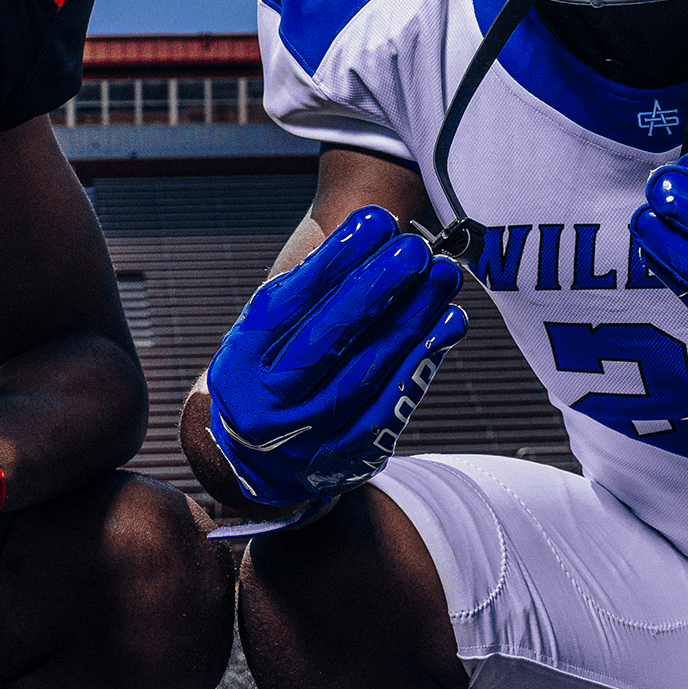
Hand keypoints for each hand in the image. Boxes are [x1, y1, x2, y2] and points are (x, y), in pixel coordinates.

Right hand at [206, 206, 467, 506]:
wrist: (265, 467)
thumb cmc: (272, 379)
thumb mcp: (264, 339)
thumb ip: (302, 296)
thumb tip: (366, 235)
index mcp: (240, 365)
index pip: (287, 305)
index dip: (333, 260)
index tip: (375, 221)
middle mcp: (269, 405)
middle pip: (327, 338)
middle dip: (376, 286)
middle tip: (414, 247)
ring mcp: (311, 436)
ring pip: (369, 367)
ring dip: (413, 315)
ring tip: (442, 273)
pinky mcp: (353, 454)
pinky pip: (396, 399)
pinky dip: (425, 356)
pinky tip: (448, 321)